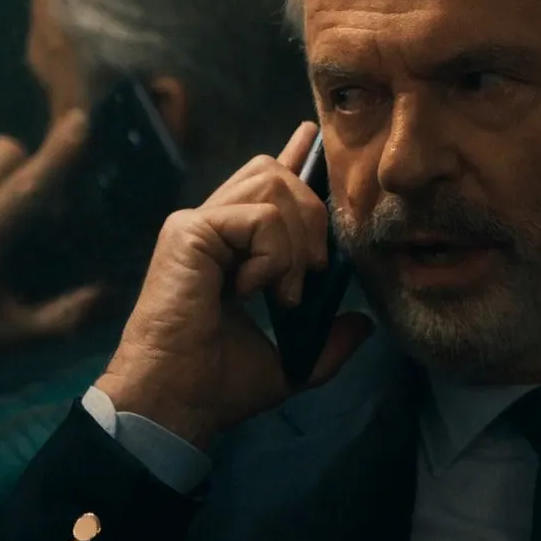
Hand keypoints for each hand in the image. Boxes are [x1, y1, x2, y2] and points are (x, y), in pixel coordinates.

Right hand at [94, 122, 374, 448]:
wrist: (177, 404)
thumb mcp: (291, 362)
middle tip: (309, 275)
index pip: (265, 185)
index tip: (311, 136)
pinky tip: (253, 290)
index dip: (293, 157)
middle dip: (313, 217)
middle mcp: (211, 227)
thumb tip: (363, 324)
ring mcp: (197, 225)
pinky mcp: (189, 232)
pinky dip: (273, 254)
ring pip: (273, 185)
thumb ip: (328, 341)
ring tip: (282, 291)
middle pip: (278, 175)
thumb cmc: (217, 386)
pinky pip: (259, 217)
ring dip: (296, 240)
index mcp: (231, 247)